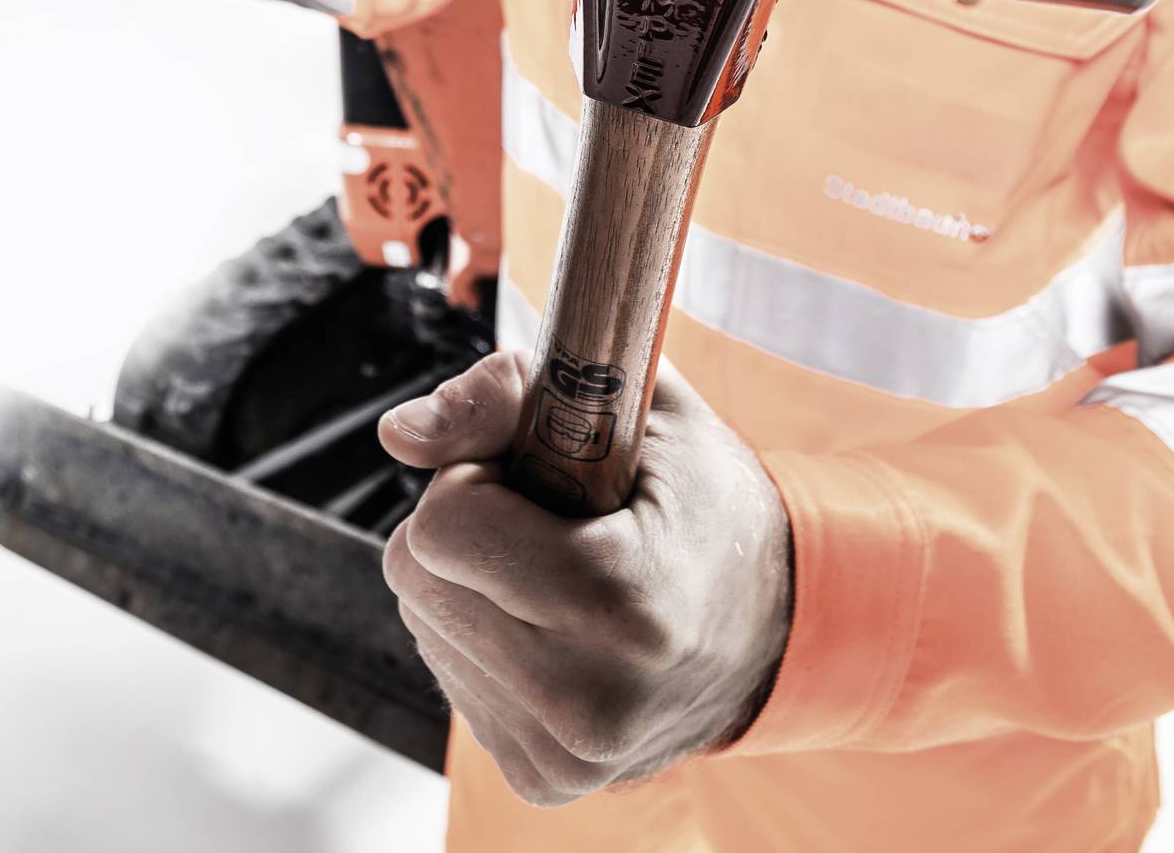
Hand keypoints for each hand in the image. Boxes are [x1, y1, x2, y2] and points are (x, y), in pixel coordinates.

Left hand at [376, 349, 792, 805]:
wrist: (774, 623)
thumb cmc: (704, 504)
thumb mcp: (636, 407)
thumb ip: (506, 395)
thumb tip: (399, 434)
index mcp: (624, 603)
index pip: (441, 529)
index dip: (480, 478)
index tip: (543, 479)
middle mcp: (591, 699)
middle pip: (415, 576)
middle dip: (467, 529)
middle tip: (554, 525)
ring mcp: (565, 754)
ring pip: (424, 623)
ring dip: (473, 583)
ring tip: (563, 577)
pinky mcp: (542, 778)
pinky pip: (449, 674)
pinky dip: (486, 635)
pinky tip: (557, 628)